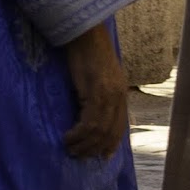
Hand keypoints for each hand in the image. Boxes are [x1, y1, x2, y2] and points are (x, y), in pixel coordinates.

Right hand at [61, 25, 127, 159]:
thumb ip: (97, 94)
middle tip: (79, 157)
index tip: (102, 156)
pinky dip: (78, 134)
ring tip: (70, 150)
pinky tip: (68, 137)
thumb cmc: (85, 51)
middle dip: (95, 149)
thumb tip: (86, 113)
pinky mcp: (97, 92)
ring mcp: (109, 94)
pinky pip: (90, 121)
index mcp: (121, 93)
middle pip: (110, 132)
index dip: (111, 143)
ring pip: (99, 131)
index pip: (120, 126)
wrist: (84, 32)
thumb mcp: (97, 76)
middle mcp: (119, 96)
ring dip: (84, 145)